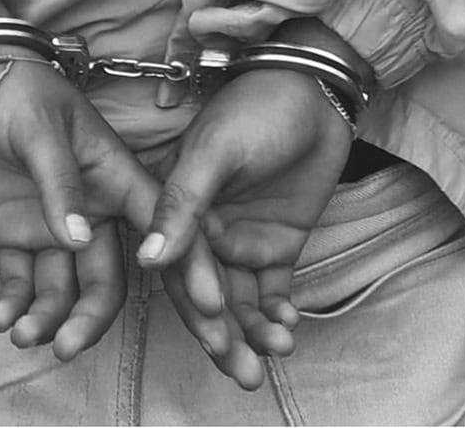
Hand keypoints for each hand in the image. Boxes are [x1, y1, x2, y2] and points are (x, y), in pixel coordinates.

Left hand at [0, 45, 158, 360]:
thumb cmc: (18, 91)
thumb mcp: (42, 130)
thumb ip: (60, 186)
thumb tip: (79, 242)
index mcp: (116, 178)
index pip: (160, 228)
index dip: (187, 266)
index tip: (207, 308)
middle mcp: (93, 210)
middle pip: (108, 277)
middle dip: (91, 317)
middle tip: (66, 348)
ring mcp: (54, 225)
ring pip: (64, 286)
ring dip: (48, 316)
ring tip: (22, 335)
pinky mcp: (15, 231)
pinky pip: (22, 276)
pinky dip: (14, 301)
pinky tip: (3, 319)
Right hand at [138, 68, 352, 387]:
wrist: (315, 92)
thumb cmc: (256, 110)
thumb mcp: (214, 152)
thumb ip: (183, 204)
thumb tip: (149, 259)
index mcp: (178, 210)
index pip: (178, 267)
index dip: (193, 300)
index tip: (214, 326)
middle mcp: (204, 232)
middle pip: (207, 295)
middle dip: (224, 335)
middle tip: (243, 372)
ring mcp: (240, 239)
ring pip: (240, 300)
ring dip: (254, 330)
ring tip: (277, 349)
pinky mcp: (276, 244)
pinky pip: (272, 289)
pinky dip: (278, 311)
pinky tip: (288, 326)